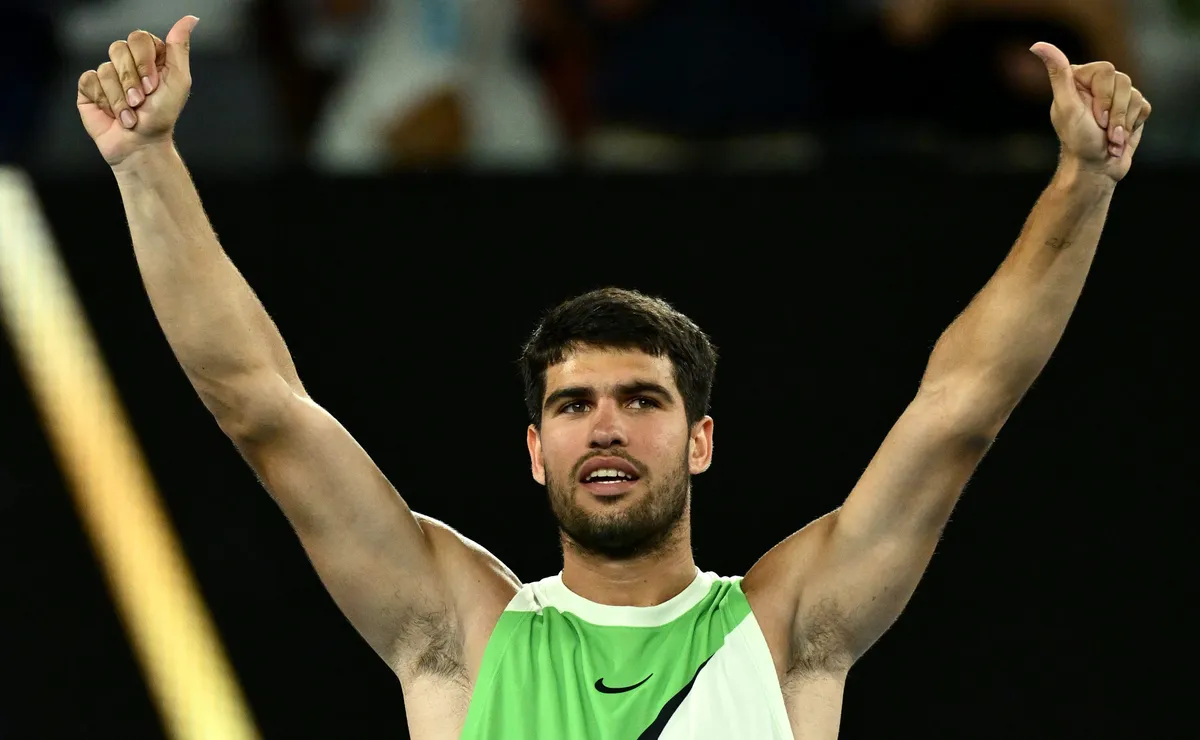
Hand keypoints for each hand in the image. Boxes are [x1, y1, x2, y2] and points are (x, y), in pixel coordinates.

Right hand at [76, 16, 199, 166]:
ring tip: (130, 115)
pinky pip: (89, 80)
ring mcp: (107, 73)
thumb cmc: (161, 116)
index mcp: (148, 57)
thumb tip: (190, 19)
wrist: (141, 144)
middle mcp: (126, 62)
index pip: (139, 38)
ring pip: (105, 68)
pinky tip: (113, 113)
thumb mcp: (178, 80)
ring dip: (121, 98)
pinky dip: (105, 100)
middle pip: (119, 48)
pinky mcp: (89, 87)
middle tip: (141, 101)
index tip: (153, 85)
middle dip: (132, 80)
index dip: (144, 62)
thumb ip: (179, 48)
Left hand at [1031, 42, 1151, 182]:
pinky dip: (1133, 125)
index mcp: (1078, 81)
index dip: (1103, 96)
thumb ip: (1058, 75)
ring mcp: (1115, 98)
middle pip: (1123, 81)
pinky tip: (1119, 138)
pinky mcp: (1132, 110)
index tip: (1093, 117)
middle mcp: (1097, 86)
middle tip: (1101, 128)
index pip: (1105, 70)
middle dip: (1114, 111)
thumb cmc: (1078, 140)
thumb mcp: (1066, 106)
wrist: (1096, 169)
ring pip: (1135, 94)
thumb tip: (1039, 46)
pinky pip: (1144, 106)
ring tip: (1110, 138)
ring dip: (1123, 122)